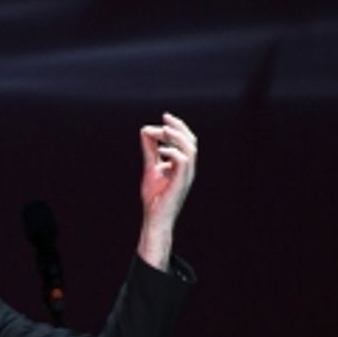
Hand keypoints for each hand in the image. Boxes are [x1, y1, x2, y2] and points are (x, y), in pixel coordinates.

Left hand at [137, 112, 197, 269]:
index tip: (163, 118)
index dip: (177, 127)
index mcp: (183, 164)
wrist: (155, 218)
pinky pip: (183, 162)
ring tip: (163, 131)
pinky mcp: (180, 183)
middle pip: (191, 141)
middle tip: (164, 118)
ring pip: (190, 149)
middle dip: (178, 127)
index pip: (186, 140)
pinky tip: (160, 151)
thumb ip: (150, 150)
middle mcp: (188, 169)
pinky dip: (172, 152)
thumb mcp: (151, 168)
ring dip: (176, 137)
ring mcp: (186, 176)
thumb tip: (146, 130)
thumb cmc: (155, 197)